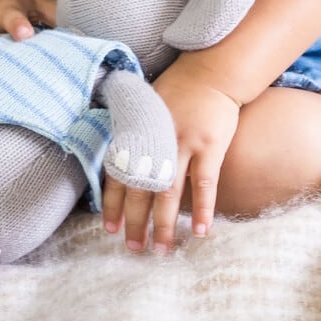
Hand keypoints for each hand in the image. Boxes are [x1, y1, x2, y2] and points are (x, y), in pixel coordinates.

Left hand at [101, 61, 239, 251]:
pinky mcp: (209, 145)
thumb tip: (121, 160)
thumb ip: (134, 133)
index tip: (109, 229)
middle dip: (136, 222)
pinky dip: (203, 209)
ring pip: (169, 193)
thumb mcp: (146, 106)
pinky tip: (202, 232)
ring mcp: (182, 143)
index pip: (118, 174)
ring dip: (164, 224)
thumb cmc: (179, 89)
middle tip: (134, 248)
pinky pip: (204, 183)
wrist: (211, 70)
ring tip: (162, 250)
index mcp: (137, 132)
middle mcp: (155, 141)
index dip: (113, 204)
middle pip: (141, 190)